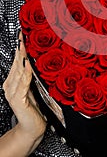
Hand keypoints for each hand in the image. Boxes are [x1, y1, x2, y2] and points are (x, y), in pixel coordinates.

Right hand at [3, 31, 46, 145]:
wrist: (33, 128)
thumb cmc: (35, 107)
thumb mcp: (36, 86)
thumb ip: (35, 74)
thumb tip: (41, 58)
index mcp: (14, 80)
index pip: (18, 59)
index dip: (20, 45)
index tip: (23, 32)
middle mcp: (10, 84)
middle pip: (17, 61)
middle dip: (20, 46)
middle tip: (23, 32)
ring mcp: (12, 92)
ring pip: (19, 69)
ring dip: (22, 55)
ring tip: (23, 43)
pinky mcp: (17, 99)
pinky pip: (24, 83)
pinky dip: (26, 72)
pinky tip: (28, 64)